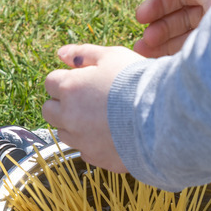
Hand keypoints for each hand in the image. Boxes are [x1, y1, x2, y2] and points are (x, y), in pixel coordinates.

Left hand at [41, 44, 142, 172]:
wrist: (161, 116)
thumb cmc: (136, 81)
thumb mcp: (111, 56)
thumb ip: (83, 53)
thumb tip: (61, 54)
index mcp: (69, 88)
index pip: (50, 82)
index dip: (66, 80)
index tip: (82, 81)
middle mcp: (68, 116)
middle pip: (49, 111)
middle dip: (62, 105)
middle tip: (86, 100)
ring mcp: (80, 140)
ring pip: (64, 133)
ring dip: (75, 125)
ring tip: (101, 118)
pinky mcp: (95, 158)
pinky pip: (84, 150)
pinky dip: (92, 143)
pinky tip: (111, 135)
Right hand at [133, 0, 210, 57]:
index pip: (182, 0)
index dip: (159, 7)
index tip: (140, 17)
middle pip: (182, 21)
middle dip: (159, 29)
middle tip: (144, 41)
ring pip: (184, 41)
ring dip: (161, 46)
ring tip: (142, 52)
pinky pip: (190, 58)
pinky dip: (172, 59)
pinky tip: (156, 61)